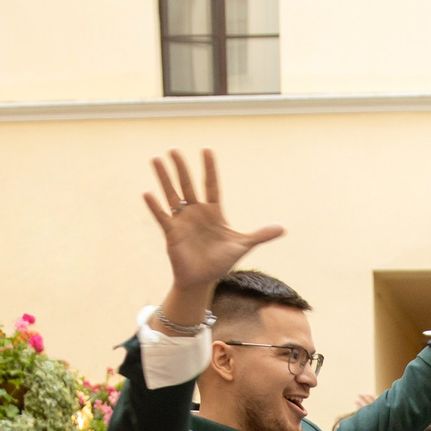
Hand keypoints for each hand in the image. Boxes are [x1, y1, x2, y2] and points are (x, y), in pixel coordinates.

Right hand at [144, 150, 284, 293]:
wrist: (203, 280)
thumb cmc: (220, 262)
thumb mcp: (242, 246)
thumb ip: (260, 235)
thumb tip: (283, 228)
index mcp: (213, 212)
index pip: (211, 185)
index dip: (209, 168)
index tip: (206, 149)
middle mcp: (195, 212)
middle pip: (188, 184)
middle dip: (181, 167)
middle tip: (173, 149)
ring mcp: (182, 221)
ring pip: (172, 194)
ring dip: (164, 178)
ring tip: (156, 159)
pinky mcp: (172, 233)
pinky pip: (162, 217)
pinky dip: (155, 206)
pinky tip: (147, 193)